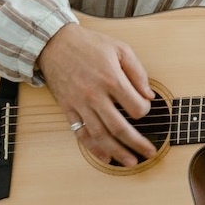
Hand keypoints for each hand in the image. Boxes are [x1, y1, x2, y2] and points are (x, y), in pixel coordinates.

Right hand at [37, 22, 156, 166]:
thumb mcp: (120, 49)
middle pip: (120, 127)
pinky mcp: (68, 108)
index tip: (145, 109)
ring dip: (117, 152)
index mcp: (111, 79)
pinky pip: (81, 133)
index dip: (145, 111)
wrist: (54, 43)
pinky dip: (94, 148)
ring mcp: (80, 104)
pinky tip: (105, 157)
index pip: (135, 107)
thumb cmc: (89, 45)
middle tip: (150, 152)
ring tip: (131, 162)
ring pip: (101, 135)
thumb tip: (149, 95)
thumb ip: (137, 72)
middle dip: (137, 143)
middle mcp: (95, 95)